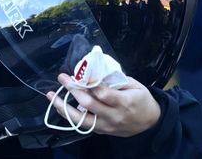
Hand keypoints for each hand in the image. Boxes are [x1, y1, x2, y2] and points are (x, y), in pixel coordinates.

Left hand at [46, 73, 160, 136]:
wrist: (151, 123)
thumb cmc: (142, 100)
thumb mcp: (135, 85)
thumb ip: (115, 79)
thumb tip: (95, 70)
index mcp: (124, 102)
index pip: (103, 94)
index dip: (89, 84)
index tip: (79, 74)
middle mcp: (113, 116)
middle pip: (88, 104)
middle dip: (73, 90)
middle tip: (63, 78)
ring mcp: (106, 126)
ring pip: (80, 119)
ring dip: (63, 107)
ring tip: (51, 96)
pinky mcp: (101, 131)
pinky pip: (81, 125)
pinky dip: (69, 115)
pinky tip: (59, 106)